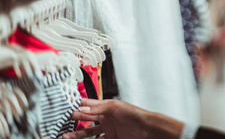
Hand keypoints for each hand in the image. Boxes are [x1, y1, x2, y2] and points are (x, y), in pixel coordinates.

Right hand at [62, 98, 183, 138]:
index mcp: (106, 106)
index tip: (64, 106)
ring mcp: (108, 129)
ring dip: (76, 135)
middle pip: (85, 119)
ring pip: (87, 132)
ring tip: (65, 136)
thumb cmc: (135, 114)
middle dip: (73, 120)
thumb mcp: (115, 107)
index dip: (76, 105)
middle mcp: (106, 117)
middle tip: (61, 122)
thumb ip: (98, 108)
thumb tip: (82, 108)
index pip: (88, 105)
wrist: (147, 129)